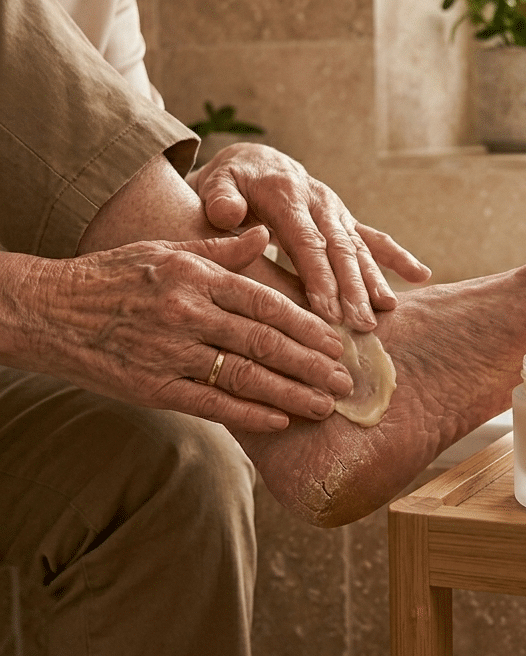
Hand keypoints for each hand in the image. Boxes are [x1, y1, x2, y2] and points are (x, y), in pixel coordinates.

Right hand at [28, 227, 353, 432]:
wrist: (49, 310)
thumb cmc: (115, 276)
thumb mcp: (169, 250)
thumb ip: (222, 248)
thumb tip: (265, 236)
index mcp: (197, 277)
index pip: (267, 304)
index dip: (308, 326)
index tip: (337, 342)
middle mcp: (188, 313)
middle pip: (265, 343)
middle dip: (312, 364)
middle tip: (346, 381)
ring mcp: (170, 352)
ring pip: (244, 375)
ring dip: (291, 393)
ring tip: (325, 405)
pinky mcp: (152, 387)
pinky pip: (210, 402)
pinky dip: (248, 413)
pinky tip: (279, 420)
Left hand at [187, 143, 430, 327]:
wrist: (255, 162)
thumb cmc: (231, 183)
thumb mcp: (216, 183)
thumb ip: (220, 197)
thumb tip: (229, 214)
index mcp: (287, 196)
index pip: (307, 242)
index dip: (320, 277)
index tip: (329, 311)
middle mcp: (319, 202)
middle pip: (340, 249)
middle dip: (353, 288)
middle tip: (361, 323)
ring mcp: (337, 212)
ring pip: (359, 249)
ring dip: (374, 280)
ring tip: (386, 309)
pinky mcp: (346, 221)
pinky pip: (375, 239)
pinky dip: (397, 258)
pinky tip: (421, 275)